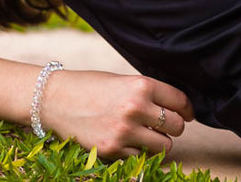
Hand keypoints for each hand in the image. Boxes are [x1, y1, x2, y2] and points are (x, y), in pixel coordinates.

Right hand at [41, 69, 194, 158]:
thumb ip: (148, 94)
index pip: (180, 101)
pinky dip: (139, 153)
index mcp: (141, 85)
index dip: (187, 109)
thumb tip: (179, 110)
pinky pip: (141, 158)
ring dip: (159, 142)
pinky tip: (128, 142)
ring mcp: (124, 131)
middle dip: (174, 127)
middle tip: (163, 125)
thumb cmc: (90, 87)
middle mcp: (136, 107)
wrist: (54, 99)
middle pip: (177, 126)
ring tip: (146, 135)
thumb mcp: (123, 81)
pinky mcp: (112, 150)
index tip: (187, 114)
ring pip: (164, 146)